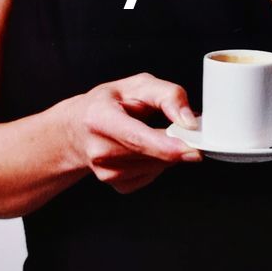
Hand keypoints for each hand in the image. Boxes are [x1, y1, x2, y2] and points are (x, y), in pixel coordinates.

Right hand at [68, 73, 200, 193]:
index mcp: (99, 119)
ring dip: (168, 152)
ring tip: (155, 132)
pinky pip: (153, 175)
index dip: (167, 146)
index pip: (136, 138)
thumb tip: (189, 120)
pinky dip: (158, 162)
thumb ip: (167, 95)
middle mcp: (99, 150)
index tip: (193, 149)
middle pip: (152, 154)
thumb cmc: (109, 104)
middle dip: (177, 144)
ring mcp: (106, 172)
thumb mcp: (137, 86)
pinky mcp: (117, 185)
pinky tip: (146, 149)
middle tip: (187, 130)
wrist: (79, 129)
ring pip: (157, 166)